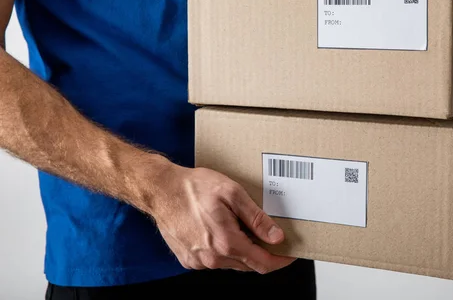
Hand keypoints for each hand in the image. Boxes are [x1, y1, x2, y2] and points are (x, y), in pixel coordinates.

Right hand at [151, 165, 295, 272]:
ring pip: (233, 263)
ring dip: (243, 250)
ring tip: (243, 227)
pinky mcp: (189, 260)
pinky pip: (216, 260)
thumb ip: (256, 218)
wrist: (161, 190)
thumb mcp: (232, 194)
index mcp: (227, 242)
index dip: (281, 260)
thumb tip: (276, 237)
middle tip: (271, 236)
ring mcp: (200, 262)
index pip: (264, 263)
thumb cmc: (194, 188)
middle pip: (250, 265)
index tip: (291, 253)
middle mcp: (213, 258)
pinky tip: (222, 230)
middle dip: (264, 253)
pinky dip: (225, 250)